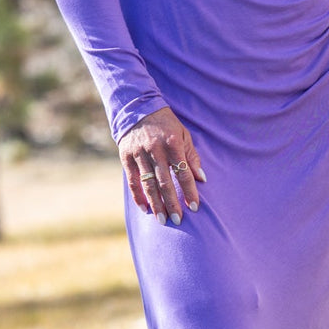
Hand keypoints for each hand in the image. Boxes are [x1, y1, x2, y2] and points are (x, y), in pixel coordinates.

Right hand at [118, 106, 205, 224]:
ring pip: (148, 184)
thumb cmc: (166, 125)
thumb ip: (192, 157)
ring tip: (162, 220)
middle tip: (178, 220)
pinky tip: (145, 208)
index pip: (183, 172)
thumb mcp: (183, 135)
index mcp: (172, 143)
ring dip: (155, 204)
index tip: (194, 207)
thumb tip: (202, 179)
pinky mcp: (126, 157)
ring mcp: (139, 154)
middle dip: (172, 203)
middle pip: (165, 182)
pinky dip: (138, 196)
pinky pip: (132, 180)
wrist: (138, 109)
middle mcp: (155, 149)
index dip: (189, 190)